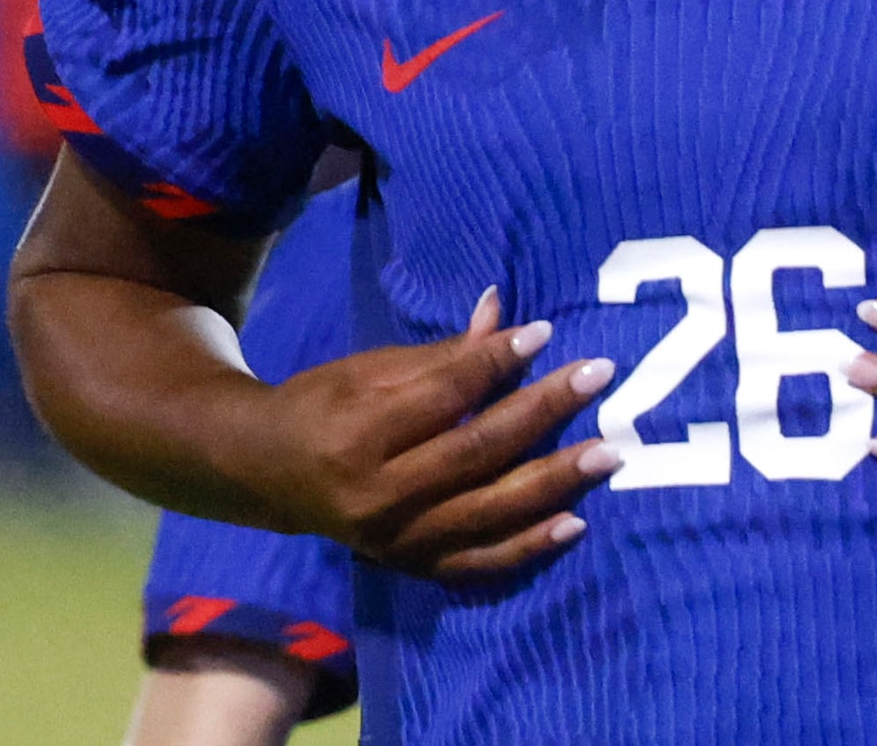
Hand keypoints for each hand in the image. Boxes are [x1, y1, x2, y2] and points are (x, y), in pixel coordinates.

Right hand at [231, 289, 622, 578]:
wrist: (268, 474)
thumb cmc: (325, 405)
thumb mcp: (370, 370)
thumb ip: (443, 354)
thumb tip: (502, 310)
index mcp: (359, 434)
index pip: (443, 395)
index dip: (496, 362)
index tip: (546, 333)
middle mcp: (377, 495)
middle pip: (475, 451)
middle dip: (542, 411)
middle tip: (598, 376)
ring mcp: (396, 539)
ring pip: (488, 511)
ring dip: (555, 482)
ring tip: (608, 452)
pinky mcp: (411, 567)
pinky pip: (480, 562)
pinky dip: (529, 546)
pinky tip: (574, 522)